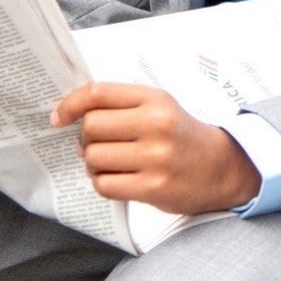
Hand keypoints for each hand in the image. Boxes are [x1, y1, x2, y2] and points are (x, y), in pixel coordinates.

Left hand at [51, 83, 261, 215]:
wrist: (222, 168)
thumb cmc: (181, 136)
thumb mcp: (159, 107)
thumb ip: (122, 104)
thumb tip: (73, 113)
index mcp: (154, 99)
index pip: (98, 93)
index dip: (70, 104)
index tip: (58, 117)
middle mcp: (155, 124)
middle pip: (91, 127)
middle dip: (84, 139)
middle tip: (94, 145)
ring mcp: (155, 157)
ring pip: (94, 158)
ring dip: (92, 164)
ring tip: (107, 164)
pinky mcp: (154, 187)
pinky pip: (105, 185)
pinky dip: (102, 183)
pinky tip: (116, 180)